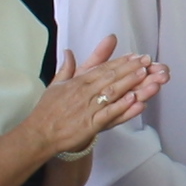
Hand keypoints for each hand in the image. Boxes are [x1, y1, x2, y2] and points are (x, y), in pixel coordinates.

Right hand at [15, 36, 166, 160]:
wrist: (39, 133)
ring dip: (129, 83)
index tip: (135, 56)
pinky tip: (134, 99)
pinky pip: (108, 114)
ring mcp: (88, 109)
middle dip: (130, 68)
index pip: (102, 68)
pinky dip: (121, 106)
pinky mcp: (90, 125)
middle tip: (146, 61)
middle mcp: (84, 93)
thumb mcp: (55, 85)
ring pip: (112, 93)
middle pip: (110, 77)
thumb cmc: (47, 110)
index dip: (120, 62)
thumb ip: (66, 68)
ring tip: (145, 74)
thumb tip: (68, 52)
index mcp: (77, 82)